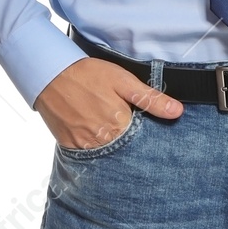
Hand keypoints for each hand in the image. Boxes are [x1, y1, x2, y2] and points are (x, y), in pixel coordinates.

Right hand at [35, 57, 183, 149]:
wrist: (50, 74)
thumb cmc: (89, 74)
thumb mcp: (124, 80)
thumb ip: (150, 99)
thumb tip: (176, 112)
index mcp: (119, 125)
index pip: (142, 139)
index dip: (146, 132)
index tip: (146, 125)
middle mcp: (101, 140)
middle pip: (125, 148)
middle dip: (130, 140)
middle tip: (124, 121)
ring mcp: (83, 145)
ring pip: (107, 153)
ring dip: (112, 144)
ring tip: (109, 126)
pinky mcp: (69, 145)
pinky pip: (87, 154)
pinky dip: (94, 146)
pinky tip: (95, 132)